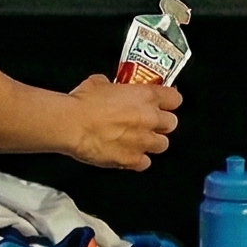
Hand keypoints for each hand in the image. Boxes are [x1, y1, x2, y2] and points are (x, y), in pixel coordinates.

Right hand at [62, 73, 180, 170]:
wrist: (71, 124)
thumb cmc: (83, 103)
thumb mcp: (98, 83)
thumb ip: (111, 85)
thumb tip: (107, 86)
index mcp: (146, 96)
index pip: (175, 99)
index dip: (169, 101)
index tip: (164, 102)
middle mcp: (150, 119)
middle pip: (171, 124)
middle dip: (162, 123)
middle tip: (149, 122)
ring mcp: (143, 141)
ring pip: (162, 145)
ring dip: (152, 142)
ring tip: (139, 140)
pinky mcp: (131, 160)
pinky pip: (144, 163)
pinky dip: (138, 160)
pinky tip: (127, 155)